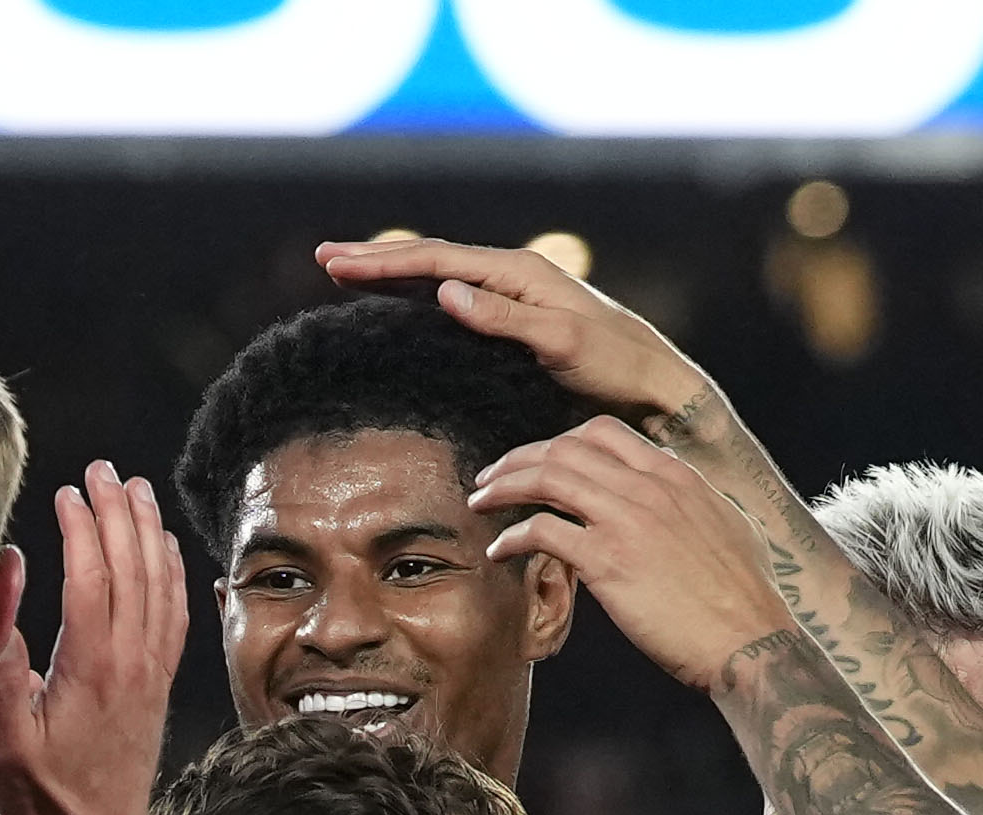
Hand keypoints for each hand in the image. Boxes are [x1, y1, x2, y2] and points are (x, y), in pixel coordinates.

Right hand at [0, 462, 186, 814]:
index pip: (92, 580)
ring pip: (159, 586)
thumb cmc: (46, 798)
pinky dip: (172, 574)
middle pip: (132, 570)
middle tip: (104, 470)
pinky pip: (174, 615)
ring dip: (150, 534)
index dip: (83, 530)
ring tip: (137, 490)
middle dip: (119, 514)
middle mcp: (130, 663)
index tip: (69, 491)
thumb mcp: (6, 743)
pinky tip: (165, 548)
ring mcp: (150, 672)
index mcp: (91, 670)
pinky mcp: (158, 683)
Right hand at [313, 235, 713, 433]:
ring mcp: (516, 298)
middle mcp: (515, 277)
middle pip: (432, 262)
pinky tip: (401, 302)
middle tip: (325, 258)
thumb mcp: (561, 343)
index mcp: (520, 273)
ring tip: (349, 273)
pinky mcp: (519, 323)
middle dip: (377, 259)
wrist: (656, 389)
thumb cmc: (617, 367)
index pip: (438, 261)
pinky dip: (421, 298)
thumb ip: (504, 318)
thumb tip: (445, 293)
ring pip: (442, 278)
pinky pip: (458, 301)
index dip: (385, 262)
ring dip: (394, 275)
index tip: (337, 263)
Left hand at [467, 421, 790, 691]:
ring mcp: (627, 521)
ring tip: (481, 501)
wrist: (752, 640)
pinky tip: (500, 551)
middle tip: (493, 477)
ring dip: (505, 486)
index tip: (541, 461)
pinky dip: (513, 536)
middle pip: (565, 448)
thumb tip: (689, 500)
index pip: (604, 432)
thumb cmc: (748, 598)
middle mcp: (648, 487)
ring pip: (547, 478)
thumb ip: (699, 505)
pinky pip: (543, 532)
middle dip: (520, 458)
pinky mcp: (609, 562)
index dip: (562, 441)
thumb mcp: (732, 528)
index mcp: (676, 475)